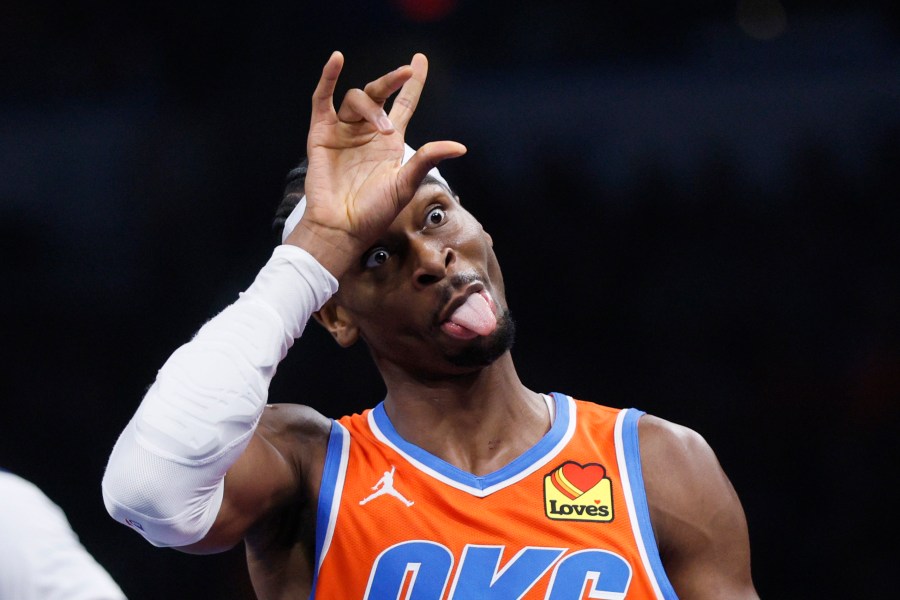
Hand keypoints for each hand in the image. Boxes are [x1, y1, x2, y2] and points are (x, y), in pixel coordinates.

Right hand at [286, 51, 465, 275]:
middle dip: (393, 82)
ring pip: (356, 98)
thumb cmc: (374, 212)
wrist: (342, 226)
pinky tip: (336, 60)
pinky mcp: (321, 133)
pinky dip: (328, 78)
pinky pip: (322, 99)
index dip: (412, 83)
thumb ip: (428, 159)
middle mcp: (367, 131)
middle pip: (380, 93)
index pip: (404, 103)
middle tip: (406, 74)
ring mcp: (343, 130)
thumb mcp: (405, 184)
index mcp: (391, 141)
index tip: (420, 60)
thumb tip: (460, 146)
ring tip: (383, 130)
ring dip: (371, 107)